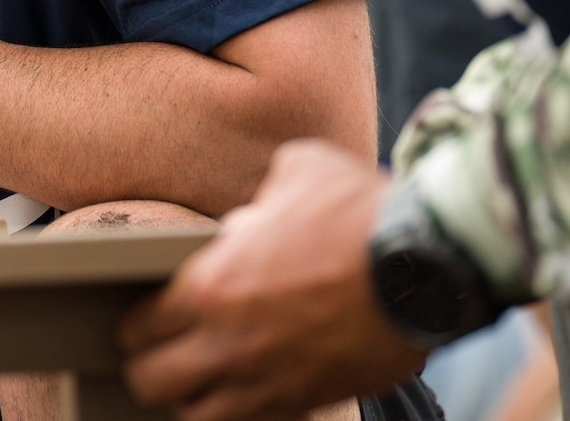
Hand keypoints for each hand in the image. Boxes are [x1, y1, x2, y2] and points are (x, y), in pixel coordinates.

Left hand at [120, 140, 423, 420]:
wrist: (431, 261)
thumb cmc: (360, 211)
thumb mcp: (294, 173)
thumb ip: (257, 203)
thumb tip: (247, 225)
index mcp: (211, 285)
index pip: (140, 325)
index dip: (137, 321)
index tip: (146, 316)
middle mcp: (231, 343)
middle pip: (153, 381)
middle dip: (150, 366)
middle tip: (162, 353)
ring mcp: (271, 381)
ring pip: (198, 415)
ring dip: (193, 397)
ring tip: (201, 380)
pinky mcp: (312, 400)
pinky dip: (245, 409)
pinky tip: (252, 388)